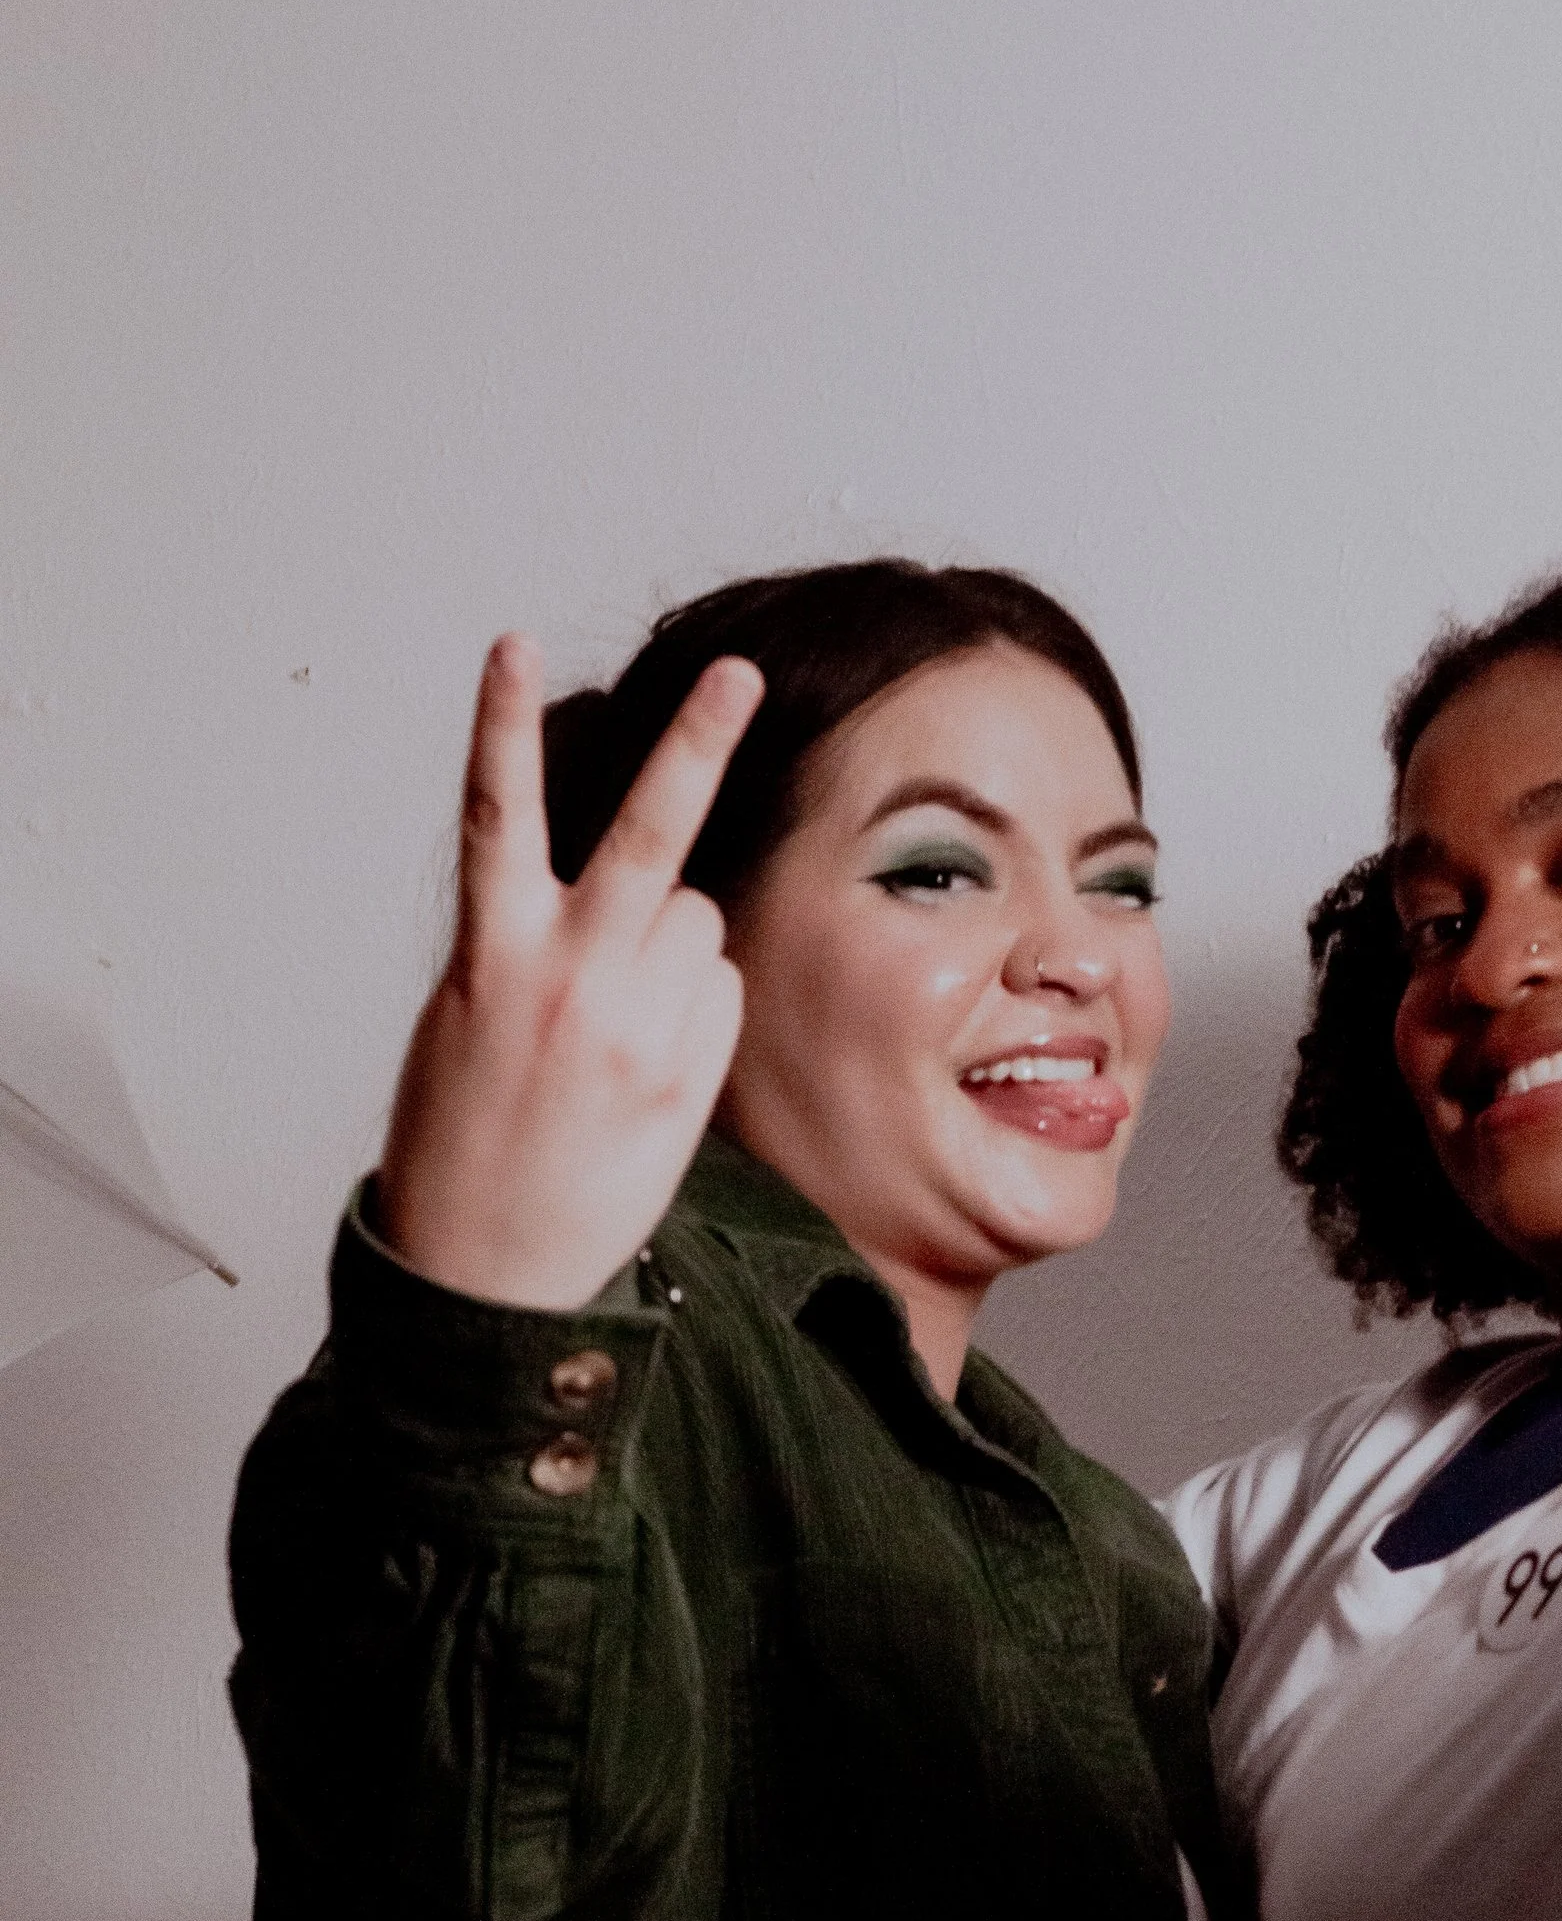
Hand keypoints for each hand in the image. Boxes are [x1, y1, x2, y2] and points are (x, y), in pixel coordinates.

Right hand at [372, 635, 763, 1309]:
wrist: (486, 1272)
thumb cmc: (463, 1141)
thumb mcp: (463, 1020)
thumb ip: (527, 943)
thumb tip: (618, 903)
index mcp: (491, 954)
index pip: (498, 813)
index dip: (500, 724)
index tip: (512, 647)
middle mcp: (567, 979)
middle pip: (644, 836)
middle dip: (695, 745)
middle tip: (738, 678)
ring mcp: (634, 1027)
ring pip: (694, 920)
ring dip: (675, 939)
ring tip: (622, 1016)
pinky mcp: (683, 1075)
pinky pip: (718, 993)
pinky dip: (698, 1002)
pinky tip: (652, 1059)